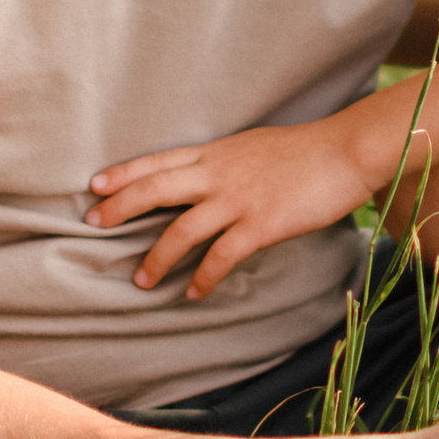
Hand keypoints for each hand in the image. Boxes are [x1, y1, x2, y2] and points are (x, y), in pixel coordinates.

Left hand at [88, 108, 390, 299]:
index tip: (95, 184)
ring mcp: (237, 199)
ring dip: (156, 258)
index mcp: (217, 152)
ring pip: (180, 230)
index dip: (124, 173)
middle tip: (93, 223)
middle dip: (120, 207)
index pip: (159, 161)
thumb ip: (227, 162)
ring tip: (142, 280)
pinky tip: (194, 293)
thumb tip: (207, 178)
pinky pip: (220, 256)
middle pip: (155, 189)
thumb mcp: (255, 146)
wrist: (346, 151)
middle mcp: (219, 173)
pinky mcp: (260, 224)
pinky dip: (202, 278)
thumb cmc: (306, 149)